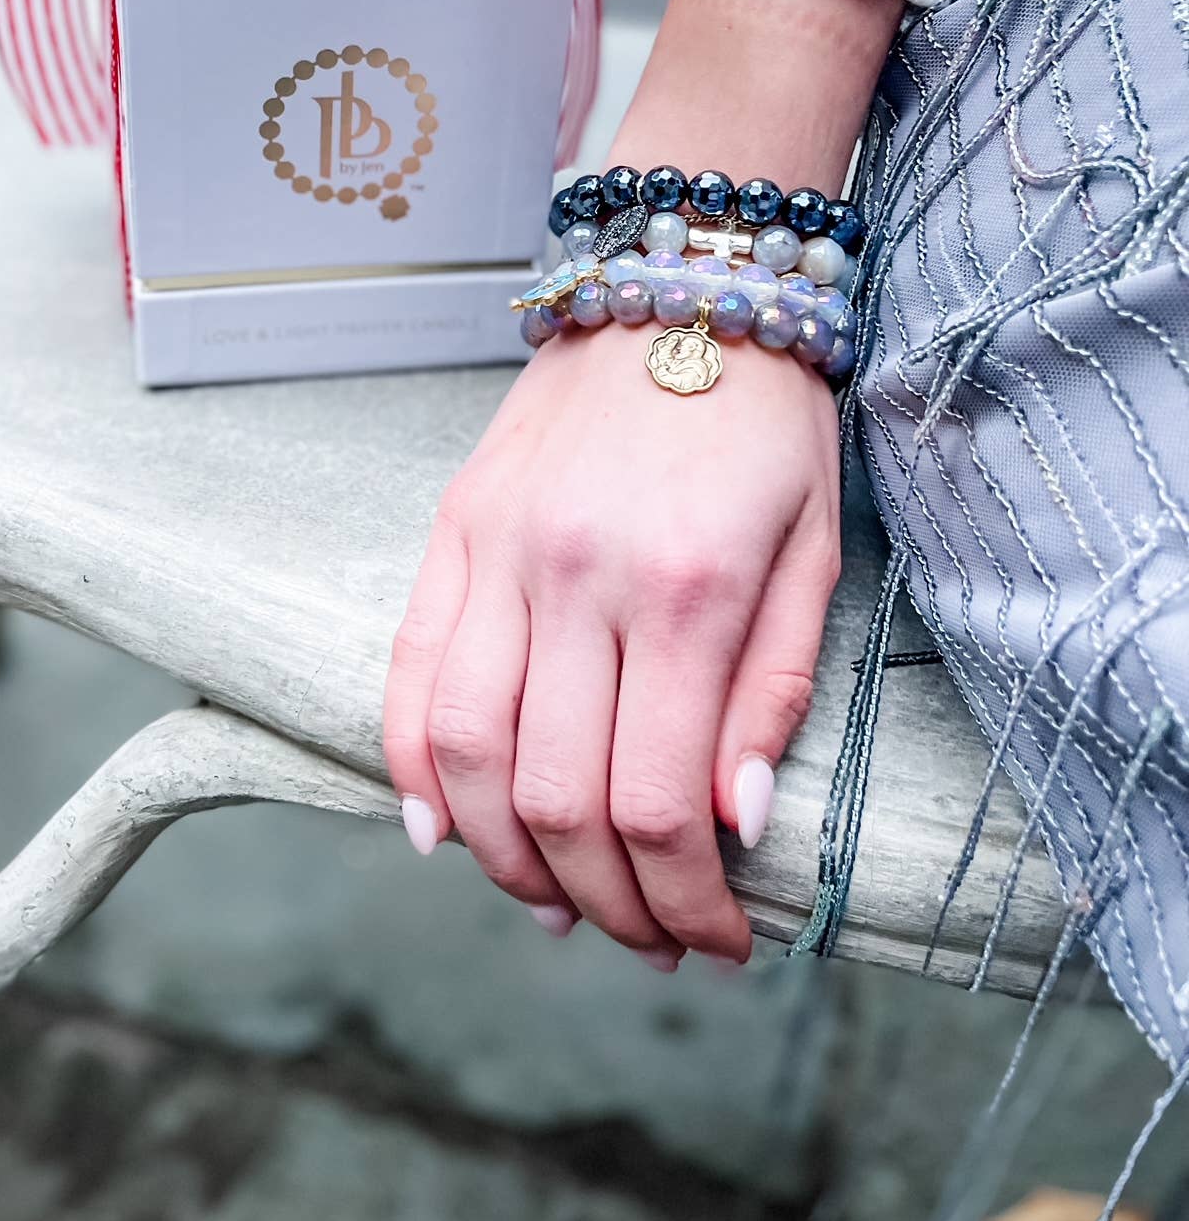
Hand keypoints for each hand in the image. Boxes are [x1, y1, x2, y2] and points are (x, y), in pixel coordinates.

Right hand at [382, 312, 840, 966]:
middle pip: (554, 799)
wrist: (684, 281)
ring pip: (463, 751)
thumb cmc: (766, 421)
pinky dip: (409, 766)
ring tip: (555, 899)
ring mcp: (499, 549)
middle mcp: (576, 574)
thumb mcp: (816, 552)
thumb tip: (733, 826)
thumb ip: (770, 693)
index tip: (716, 939)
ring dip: (504, 858)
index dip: (682, 902)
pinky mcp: (454, 527)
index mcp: (685, 588)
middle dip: (603, 902)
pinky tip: (439, 829)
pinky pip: (405, 669)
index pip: (656, 804)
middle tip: (644, 936)